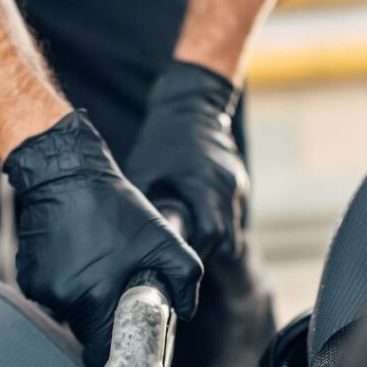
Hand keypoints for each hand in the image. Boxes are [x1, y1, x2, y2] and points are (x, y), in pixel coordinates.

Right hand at [4, 110, 202, 366]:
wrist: (64, 174)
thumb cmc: (115, 206)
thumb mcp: (162, 238)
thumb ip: (185, 279)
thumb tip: (186, 311)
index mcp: (96, 296)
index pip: (101, 351)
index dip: (115, 348)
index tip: (124, 335)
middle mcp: (64, 299)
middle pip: (85, 332)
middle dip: (102, 318)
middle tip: (116, 287)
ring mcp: (41, 289)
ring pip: (68, 312)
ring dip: (83, 299)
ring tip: (95, 263)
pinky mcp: (27, 277)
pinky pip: (50, 295)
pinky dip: (63, 284)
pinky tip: (73, 256)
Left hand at [125, 59, 249, 258]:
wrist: (191, 104)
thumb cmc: (161, 140)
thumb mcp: (143, 172)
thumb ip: (141, 207)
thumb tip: (127, 241)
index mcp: (204, 186)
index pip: (210, 235)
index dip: (195, 252)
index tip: (179, 261)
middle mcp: (226, 187)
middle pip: (228, 239)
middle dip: (208, 252)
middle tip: (185, 256)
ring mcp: (236, 183)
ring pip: (232, 227)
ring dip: (214, 237)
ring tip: (190, 236)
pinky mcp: (238, 180)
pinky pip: (231, 210)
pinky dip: (217, 218)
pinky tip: (197, 213)